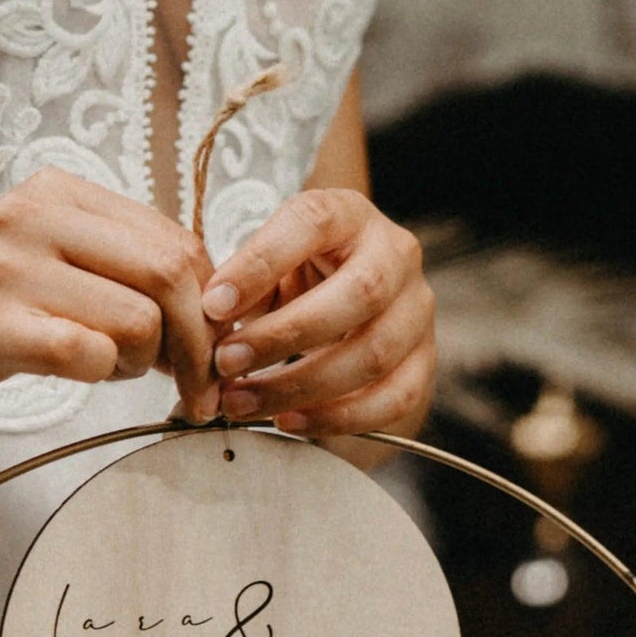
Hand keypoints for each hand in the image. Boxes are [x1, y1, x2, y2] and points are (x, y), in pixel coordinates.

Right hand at [0, 168, 221, 435]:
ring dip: (145, 365)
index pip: (178, 242)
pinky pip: (86, 354)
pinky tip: (80, 377)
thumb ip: (119, 270)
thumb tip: (212, 308)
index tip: (211, 350)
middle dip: (200, 344)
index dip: (211, 306)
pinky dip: (102, 377)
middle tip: (197, 388)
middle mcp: (33, 217)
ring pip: (139, 320)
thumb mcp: (47, 265)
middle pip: (172, 276)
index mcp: (58, 194)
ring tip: (108, 372)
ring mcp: (5, 269)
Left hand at [199, 188, 434, 438]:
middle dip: (284, 336)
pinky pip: (394, 399)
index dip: (261, 263)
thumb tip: (211, 317)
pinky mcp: (424, 360)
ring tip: (243, 402)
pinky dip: (338, 418)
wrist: (347, 298)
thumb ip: (242, 283)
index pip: (312, 223)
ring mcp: (417, 310)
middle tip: (226, 363)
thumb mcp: (266, 266)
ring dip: (301, 387)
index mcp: (349, 215)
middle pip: (359, 294)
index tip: (213, 305)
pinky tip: (289, 421)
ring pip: (374, 354)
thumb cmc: (297, 277)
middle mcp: (396, 255)